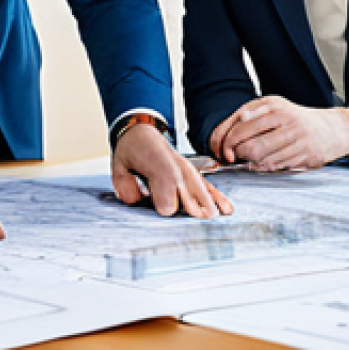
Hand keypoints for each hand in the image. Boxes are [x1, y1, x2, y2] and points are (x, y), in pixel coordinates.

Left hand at [111, 124, 232, 218]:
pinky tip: (227, 209)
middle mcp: (172, 163)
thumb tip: (139, 202)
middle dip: (189, 201)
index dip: (165, 194)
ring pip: (198, 184)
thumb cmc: (130, 151)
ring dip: (207, 200)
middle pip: (184, 183)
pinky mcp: (192, 174)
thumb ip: (127, 184)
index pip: (163, 176)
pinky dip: (217, 197)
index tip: (167, 210)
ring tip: (216, 216)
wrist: (141, 132)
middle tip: (197, 217)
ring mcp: (185, 168)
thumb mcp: (120, 164)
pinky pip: (207, 186)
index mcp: (152, 157)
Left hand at [210, 97, 348, 170]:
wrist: (332, 129)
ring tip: (247, 160)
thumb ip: (248, 118)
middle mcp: (284, 117)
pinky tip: (263, 164)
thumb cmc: (295, 121)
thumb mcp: (272, 110)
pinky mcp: (304, 153)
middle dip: (233, 153)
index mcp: (272, 104)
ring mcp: (295, 136)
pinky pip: (275, 165)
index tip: (219, 148)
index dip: (224, 138)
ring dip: (248, 162)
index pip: (238, 121)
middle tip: (230, 157)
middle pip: (247, 141)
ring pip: (260, 156)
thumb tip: (221, 137)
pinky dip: (263, 167)